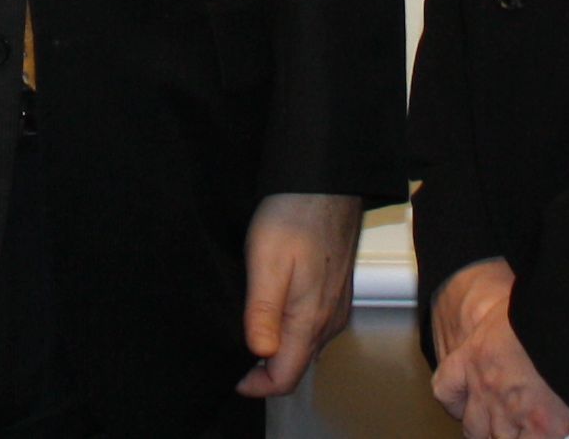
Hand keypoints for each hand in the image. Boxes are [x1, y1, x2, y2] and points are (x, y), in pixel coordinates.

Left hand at [235, 191, 360, 397]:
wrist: (326, 183)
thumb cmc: (294, 216)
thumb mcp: (267, 262)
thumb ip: (263, 311)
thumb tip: (258, 354)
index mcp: (311, 319)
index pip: (286, 377)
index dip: (256, 385)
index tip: (231, 375)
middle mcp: (330, 321)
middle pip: (296, 365)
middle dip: (265, 370)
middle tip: (233, 354)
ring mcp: (337, 308)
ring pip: (306, 347)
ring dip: (279, 350)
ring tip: (247, 332)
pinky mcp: (337, 293)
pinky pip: (314, 327)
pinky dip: (292, 331)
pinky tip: (272, 311)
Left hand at [429, 258, 568, 438]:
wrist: (565, 324)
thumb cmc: (541, 310)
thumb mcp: (508, 313)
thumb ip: (502, 336)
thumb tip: (514, 340)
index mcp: (472, 358)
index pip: (446, 389)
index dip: (456, 403)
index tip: (466, 406)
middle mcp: (485, 390)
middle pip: (473, 427)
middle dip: (485, 430)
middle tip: (501, 426)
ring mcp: (511, 412)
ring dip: (510, 438)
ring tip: (525, 429)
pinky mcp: (541, 427)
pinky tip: (548, 435)